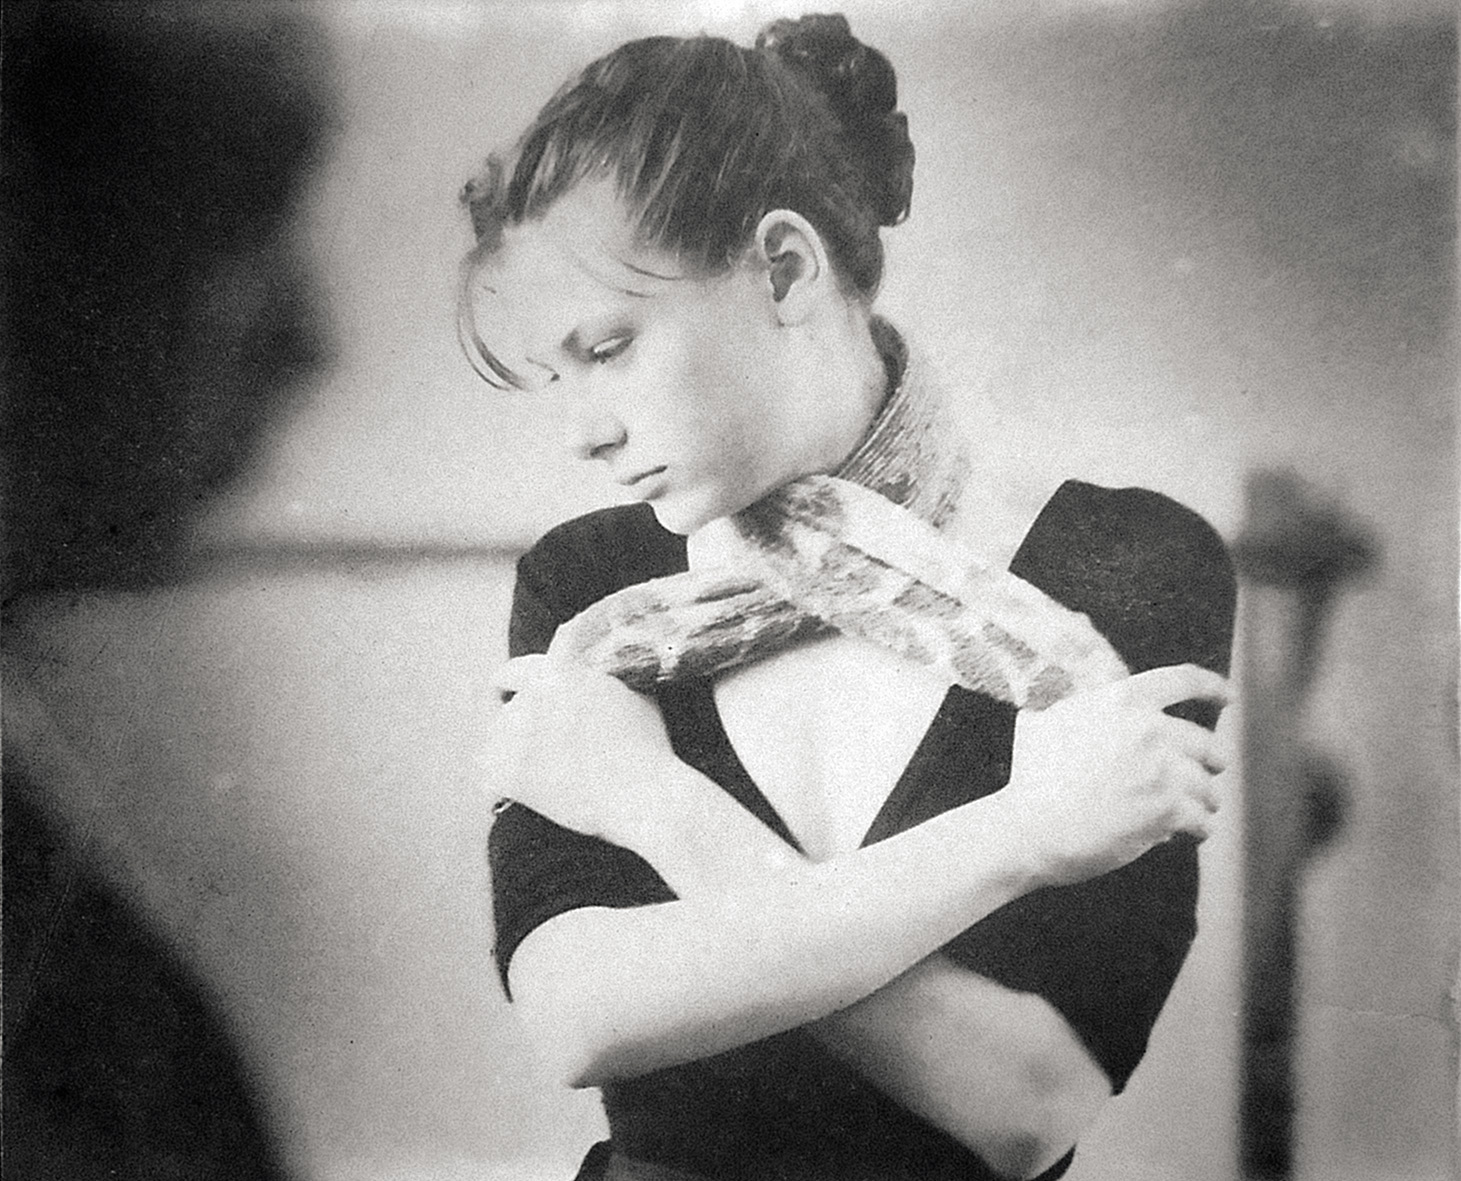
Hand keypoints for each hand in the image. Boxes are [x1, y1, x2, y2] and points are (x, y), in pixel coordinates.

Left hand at [483, 653, 675, 846]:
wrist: (643, 796)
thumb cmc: (645, 745)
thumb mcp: (627, 689)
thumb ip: (594, 667)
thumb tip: (576, 643)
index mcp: (555, 673)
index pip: (511, 673)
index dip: (513, 688)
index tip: (512, 701)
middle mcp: (529, 698)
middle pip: (505, 713)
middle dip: (523, 728)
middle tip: (550, 751)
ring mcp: (514, 736)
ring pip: (496, 744)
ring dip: (514, 756)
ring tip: (550, 776)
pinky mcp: (506, 773)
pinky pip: (491, 779)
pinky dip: (506, 788)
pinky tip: (536, 793)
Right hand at [1003, 664, 1230, 886]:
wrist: (1029, 828)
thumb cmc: (1031, 777)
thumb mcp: (1043, 720)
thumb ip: (1076, 703)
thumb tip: (1085, 693)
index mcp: (1123, 700)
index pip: (1184, 681)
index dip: (1212, 687)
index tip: (1227, 696)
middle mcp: (1149, 730)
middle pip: (1207, 743)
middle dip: (1208, 763)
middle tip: (1202, 777)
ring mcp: (1161, 771)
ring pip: (1209, 786)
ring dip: (1203, 800)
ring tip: (1193, 812)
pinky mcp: (1167, 810)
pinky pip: (1203, 820)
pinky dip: (1199, 829)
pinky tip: (1187, 834)